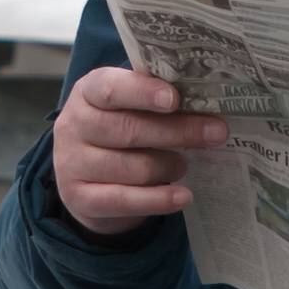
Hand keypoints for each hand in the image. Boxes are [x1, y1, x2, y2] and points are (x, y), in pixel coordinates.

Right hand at [52, 68, 226, 234]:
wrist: (86, 178)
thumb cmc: (119, 131)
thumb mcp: (130, 107)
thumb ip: (157, 98)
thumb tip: (206, 98)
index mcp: (87, 92)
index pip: (111, 88)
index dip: (143, 92)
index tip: (175, 99)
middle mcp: (73, 125)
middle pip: (130, 130)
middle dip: (178, 131)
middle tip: (216, 133)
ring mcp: (72, 164)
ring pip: (134, 167)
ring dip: (169, 166)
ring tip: (184, 164)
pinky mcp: (80, 199)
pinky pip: (126, 200)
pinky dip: (160, 199)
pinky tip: (183, 196)